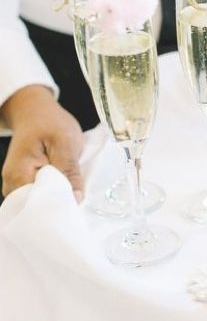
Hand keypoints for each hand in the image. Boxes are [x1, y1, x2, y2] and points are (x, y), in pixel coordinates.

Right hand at [1, 85, 83, 200]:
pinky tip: (67, 190)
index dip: (59, 207)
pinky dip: (55, 194)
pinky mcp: (25, 186)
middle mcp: (12, 186)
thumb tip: (76, 199)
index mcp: (19, 175)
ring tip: (75, 195)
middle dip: (60, 206)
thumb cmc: (49, 123)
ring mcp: (17, 187)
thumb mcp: (65, 142)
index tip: (77, 207)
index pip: (38, 205)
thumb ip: (69, 171)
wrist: (35, 112)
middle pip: (38, 208)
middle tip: (79, 202)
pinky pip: (41, 197)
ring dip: (58, 200)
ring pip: (40, 204)